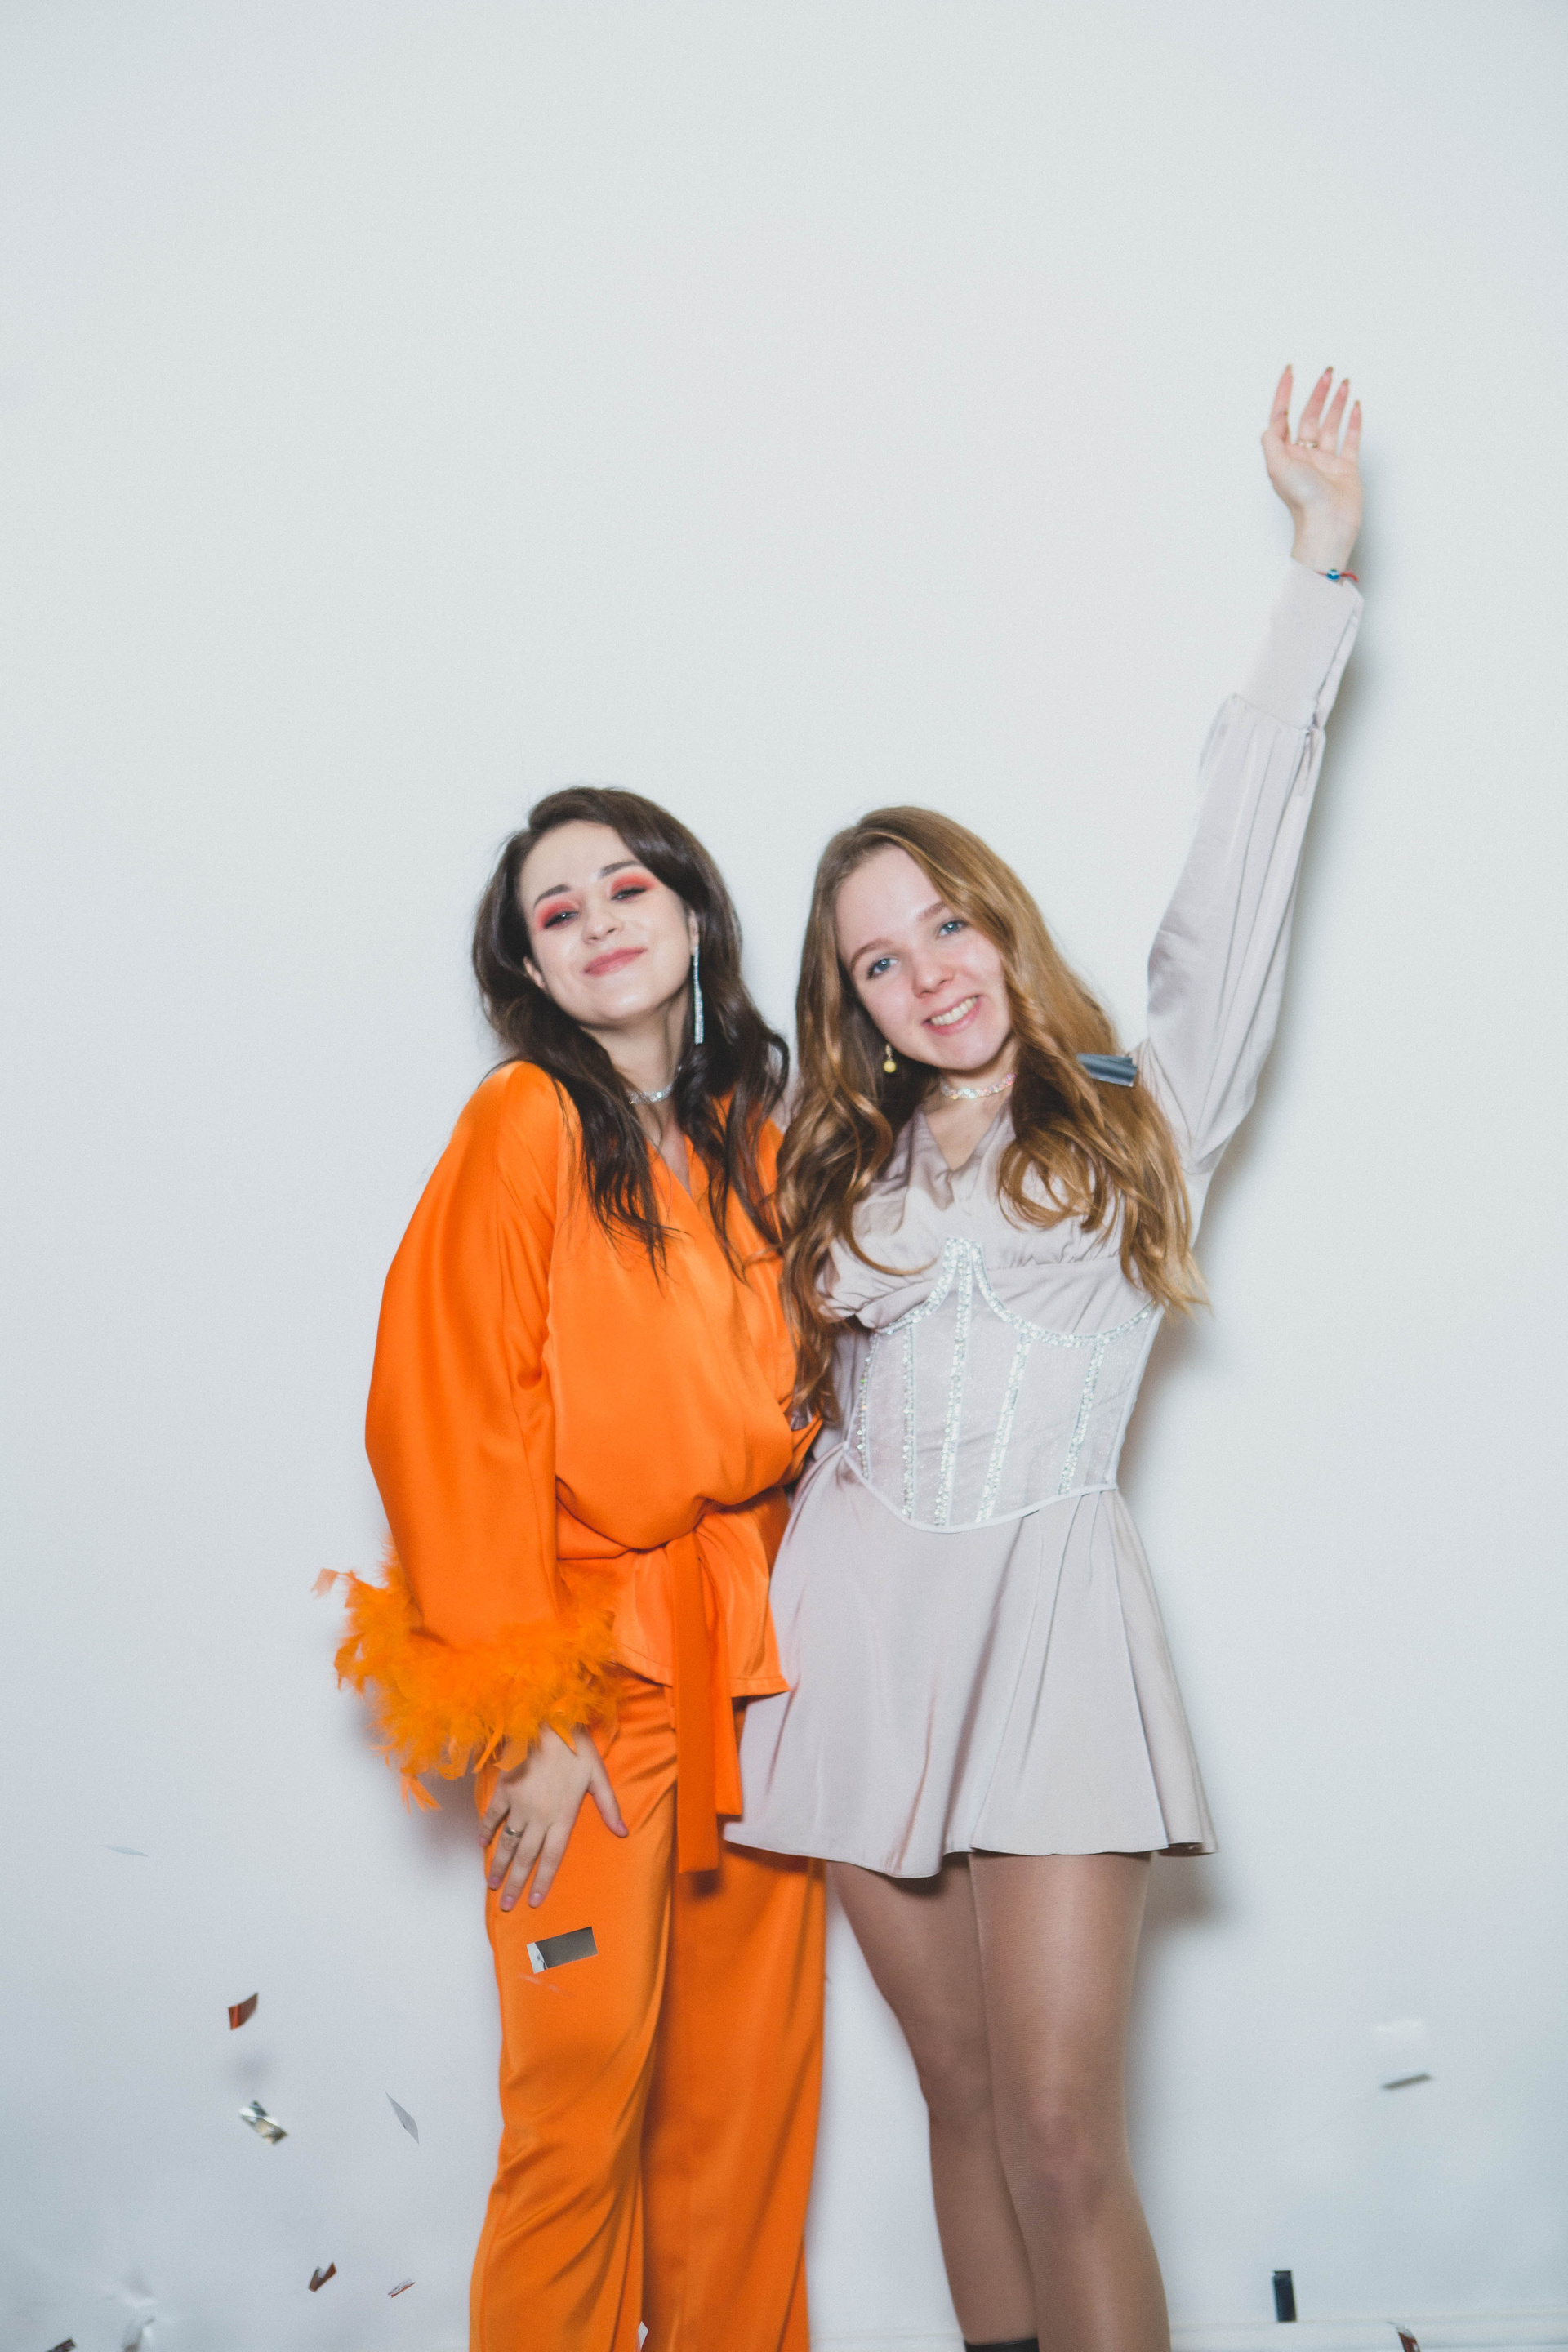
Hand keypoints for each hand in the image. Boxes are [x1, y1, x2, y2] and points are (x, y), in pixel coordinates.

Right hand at [480, 1725, 627, 1911]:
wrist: (548, 1720)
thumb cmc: (577, 1746)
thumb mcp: (599, 1775)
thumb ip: (609, 1806)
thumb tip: (623, 1832)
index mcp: (563, 1816)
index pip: (552, 1857)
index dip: (543, 1881)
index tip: (535, 1902)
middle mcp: (539, 1816)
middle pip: (526, 1857)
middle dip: (516, 1884)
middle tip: (507, 1906)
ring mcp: (519, 1804)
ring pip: (507, 1842)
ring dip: (499, 1865)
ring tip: (492, 1884)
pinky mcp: (504, 1789)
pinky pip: (492, 1815)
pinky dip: (485, 1830)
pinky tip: (481, 1844)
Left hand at [1261, 365, 1362, 573]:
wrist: (1328, 524)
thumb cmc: (1302, 500)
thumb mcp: (1277, 465)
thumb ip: (1272, 438)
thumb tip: (1277, 416)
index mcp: (1285, 455)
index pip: (1283, 417)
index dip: (1284, 393)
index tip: (1290, 370)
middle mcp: (1304, 456)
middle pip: (1309, 416)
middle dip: (1317, 393)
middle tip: (1328, 371)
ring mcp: (1326, 462)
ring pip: (1330, 425)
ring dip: (1336, 403)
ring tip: (1343, 382)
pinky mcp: (1346, 469)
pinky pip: (1350, 440)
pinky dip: (1353, 423)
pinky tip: (1355, 406)